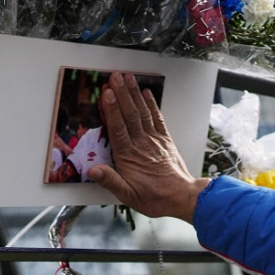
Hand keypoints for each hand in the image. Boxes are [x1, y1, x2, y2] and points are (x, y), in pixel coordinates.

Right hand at [89, 72, 208, 220]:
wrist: (182, 197)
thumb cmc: (154, 198)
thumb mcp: (128, 196)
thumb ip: (110, 181)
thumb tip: (93, 170)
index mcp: (128, 156)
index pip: (118, 127)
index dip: (111, 109)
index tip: (106, 93)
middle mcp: (141, 143)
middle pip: (129, 114)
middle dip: (121, 94)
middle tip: (114, 76)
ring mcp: (154, 139)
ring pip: (142, 112)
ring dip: (134, 94)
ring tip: (127, 77)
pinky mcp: (164, 139)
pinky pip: (157, 118)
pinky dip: (151, 104)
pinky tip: (146, 92)